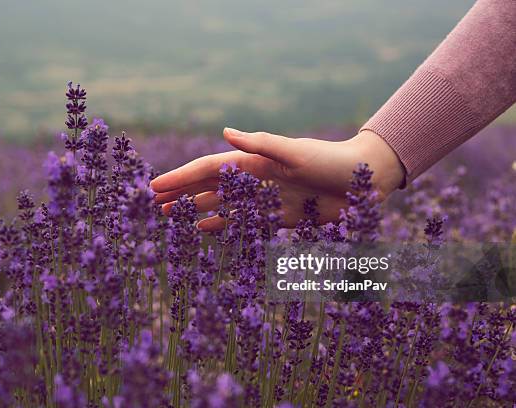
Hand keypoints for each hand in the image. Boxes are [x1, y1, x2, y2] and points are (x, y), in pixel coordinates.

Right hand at [150, 128, 404, 231]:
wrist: (365, 180)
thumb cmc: (332, 160)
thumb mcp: (296, 151)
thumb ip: (262, 144)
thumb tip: (225, 131)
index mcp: (254, 161)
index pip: (209, 169)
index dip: (182, 178)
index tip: (156, 187)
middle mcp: (255, 180)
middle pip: (210, 187)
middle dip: (183, 194)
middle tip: (156, 205)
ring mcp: (265, 199)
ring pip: (223, 205)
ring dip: (197, 210)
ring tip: (173, 217)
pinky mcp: (280, 216)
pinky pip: (245, 223)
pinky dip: (224, 226)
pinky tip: (207, 230)